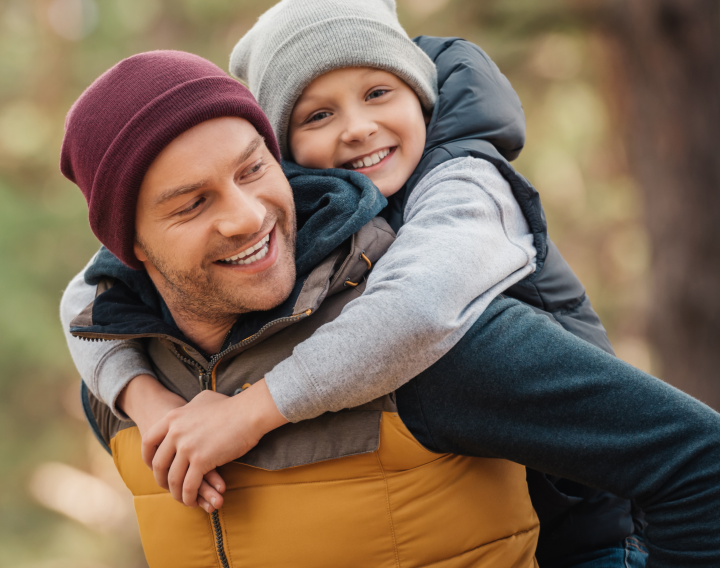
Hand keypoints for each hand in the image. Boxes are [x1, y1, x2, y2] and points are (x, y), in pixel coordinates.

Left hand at [142, 379, 287, 508]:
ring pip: (173, 479)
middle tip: (169, 487)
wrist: (249, 412)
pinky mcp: (201, 461)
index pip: (148, 441)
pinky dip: (189, 497)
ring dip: (176, 493)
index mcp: (173, 418)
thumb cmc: (231, 405)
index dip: (147, 458)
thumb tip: (188, 411)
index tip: (152, 467)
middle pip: (158, 464)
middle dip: (161, 480)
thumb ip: (190, 408)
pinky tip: (194, 501)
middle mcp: (175, 433)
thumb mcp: (203, 400)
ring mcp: (187, 447)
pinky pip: (189, 486)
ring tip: (184, 498)